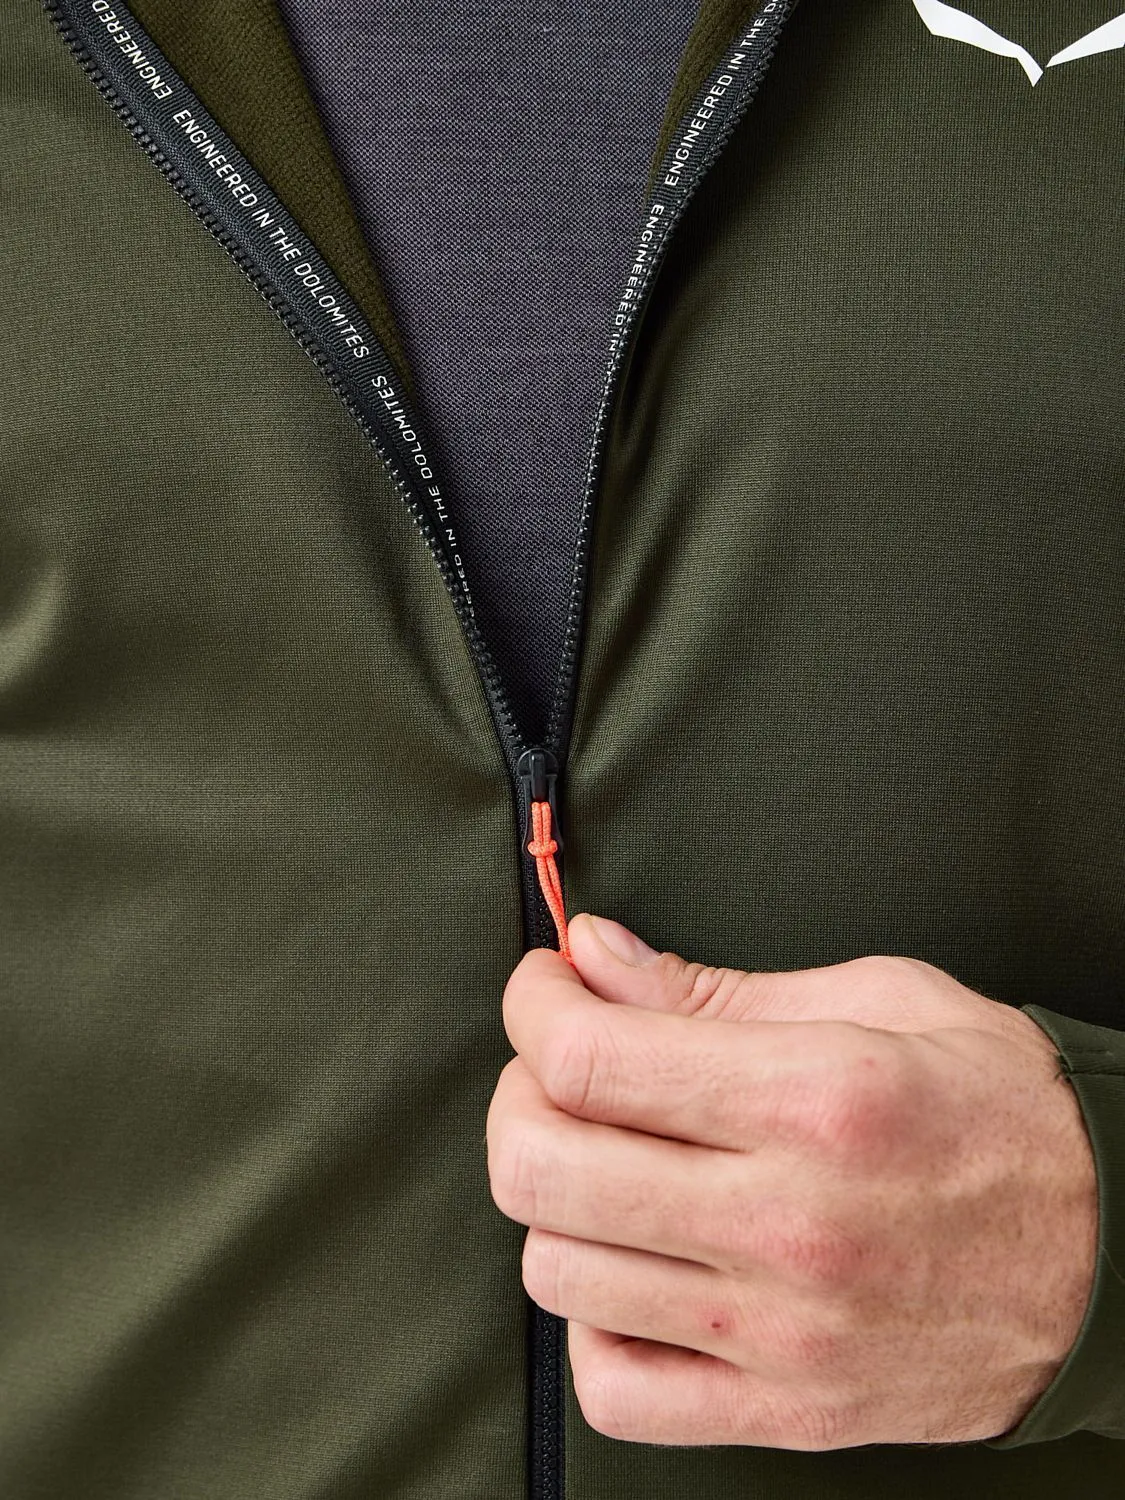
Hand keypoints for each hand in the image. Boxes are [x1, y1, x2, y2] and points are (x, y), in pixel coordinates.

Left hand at [486, 915, 1097, 1449]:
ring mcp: (782, 1333)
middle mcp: (789, 1223)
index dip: (535, 1008)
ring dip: (552, 1199)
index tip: (546, 989)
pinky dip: (591, 1323)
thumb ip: (716, 988)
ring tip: (604, 1159)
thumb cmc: (994, 1107)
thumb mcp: (877, 1001)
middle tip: (560, 1066)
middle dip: (519, 1094)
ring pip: (559, 1273)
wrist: (1108, 1256)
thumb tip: (594, 956)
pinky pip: (614, 1388)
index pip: (590, 1059)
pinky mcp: (785, 1410)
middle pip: (543, 1167)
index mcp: (815, 1099)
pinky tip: (635, 1265)